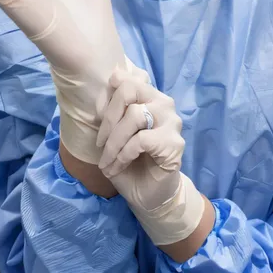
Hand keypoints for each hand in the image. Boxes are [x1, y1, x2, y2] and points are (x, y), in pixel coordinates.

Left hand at [96, 69, 204, 245]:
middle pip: (130, 89)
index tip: (99, 119)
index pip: (125, 78)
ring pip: (135, 115)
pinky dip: (122, 154)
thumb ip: (109, 110)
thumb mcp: (111, 133)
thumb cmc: (128, 161)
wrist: (147, 195)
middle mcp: (163, 102)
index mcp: (148, 95)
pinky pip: (141, 140)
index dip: (107, 96)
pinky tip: (115, 167)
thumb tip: (103, 94)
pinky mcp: (174, 143)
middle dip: (109, 117)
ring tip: (106, 161)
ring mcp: (172, 121)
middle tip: (100, 143)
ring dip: (114, 141)